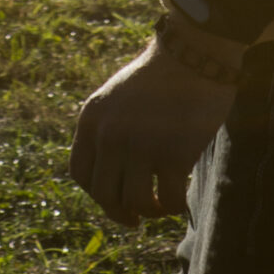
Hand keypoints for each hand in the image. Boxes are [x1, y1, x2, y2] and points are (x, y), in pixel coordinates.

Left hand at [69, 39, 233, 225]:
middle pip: (104, 194)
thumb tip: (113, 177)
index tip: (114, 201)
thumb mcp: (117, 99)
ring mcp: (140, 145)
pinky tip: (179, 201)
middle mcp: (109, 134)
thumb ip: (108, 131)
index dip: (96, 194)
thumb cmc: (161, 78)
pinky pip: (167, 200)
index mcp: (92, 118)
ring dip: (149, 211)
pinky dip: (173, 207)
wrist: (193, 54)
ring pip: (134, 203)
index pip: (80, 173)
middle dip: (120, 212)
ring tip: (161, 206)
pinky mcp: (172, 154)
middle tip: (136, 219)